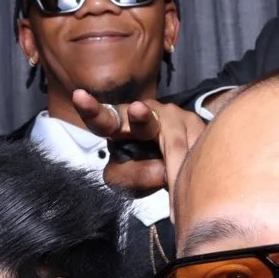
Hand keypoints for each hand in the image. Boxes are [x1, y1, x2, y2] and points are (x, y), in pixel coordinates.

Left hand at [69, 90, 203, 198]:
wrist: (179, 155)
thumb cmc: (142, 166)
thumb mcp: (127, 178)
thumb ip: (134, 177)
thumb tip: (163, 172)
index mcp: (122, 123)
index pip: (105, 120)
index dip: (92, 110)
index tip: (79, 97)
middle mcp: (148, 114)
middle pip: (144, 122)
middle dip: (141, 116)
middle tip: (136, 110)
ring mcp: (176, 117)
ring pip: (175, 145)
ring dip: (174, 163)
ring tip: (171, 180)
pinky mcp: (199, 126)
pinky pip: (197, 150)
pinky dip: (194, 168)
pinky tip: (195, 180)